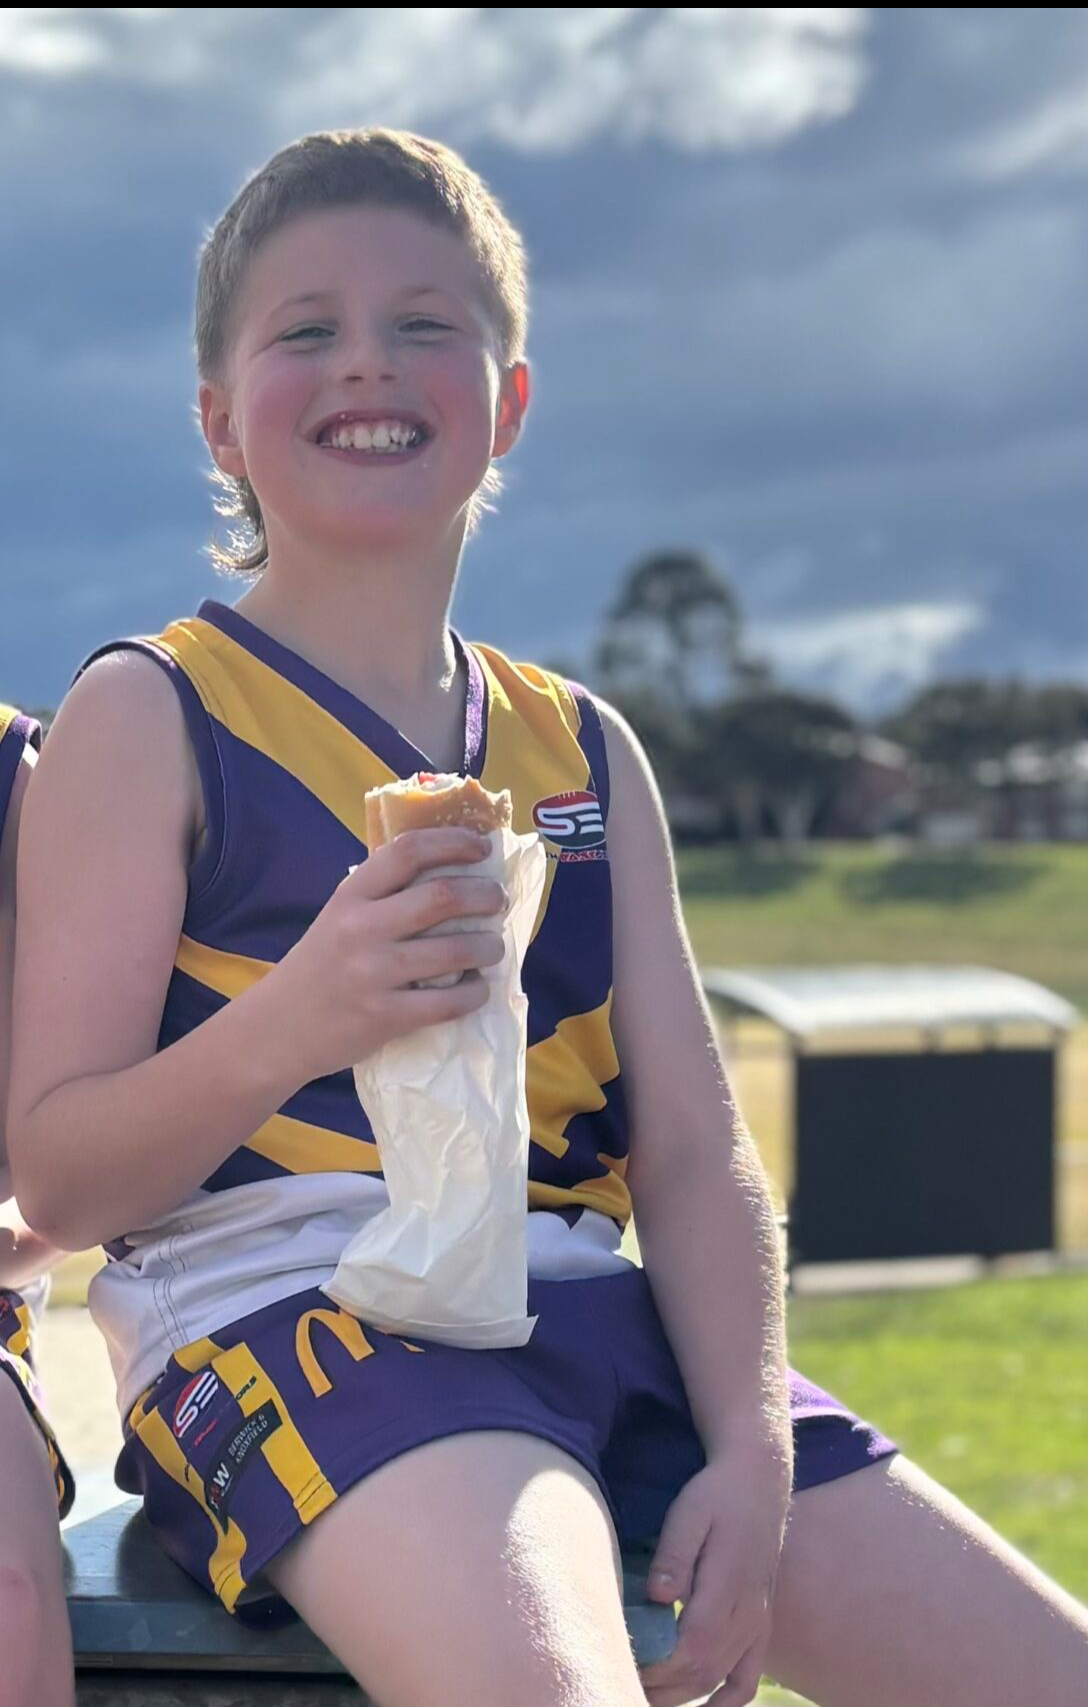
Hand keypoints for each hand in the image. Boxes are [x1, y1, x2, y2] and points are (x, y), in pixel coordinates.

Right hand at [268, 827, 506, 1083]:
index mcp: (350, 895)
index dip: (453, 842)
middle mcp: (361, 928)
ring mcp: (373, 973)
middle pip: (441, 897)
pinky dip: (475, 993)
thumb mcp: (339, 916)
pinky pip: (448, 1002)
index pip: (408, 851)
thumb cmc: (320, 966)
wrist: (278, 1029)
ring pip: (454, 951)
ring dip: (488, 947)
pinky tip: (479, 988)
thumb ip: (383, 895)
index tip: (481, 847)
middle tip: (497, 899)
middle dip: (484, 895)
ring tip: (494, 948)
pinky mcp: (385, 1017)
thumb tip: (452, 871)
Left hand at [639, 1447, 791, 1706]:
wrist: (760, 1482)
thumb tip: (656, 1596)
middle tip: (620, 1676)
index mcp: (728, 1588)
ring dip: (682, 1695)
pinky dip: (726, 1701)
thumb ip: (674, 1556)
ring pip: (721, 1679)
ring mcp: (758, 1623)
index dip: (658, 1667)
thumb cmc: (716, 1494)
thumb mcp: (689, 1512)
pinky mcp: (761, 1624)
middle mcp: (749, 1614)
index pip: (693, 1648)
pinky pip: (748, 1678)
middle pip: (703, 1671)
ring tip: (642, 1693)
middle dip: (660, 1686)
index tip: (622, 1662)